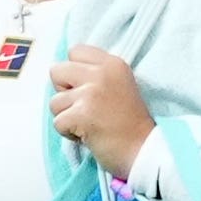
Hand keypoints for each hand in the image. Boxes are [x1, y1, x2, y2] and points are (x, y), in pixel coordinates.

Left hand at [49, 44, 154, 179]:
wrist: (145, 149)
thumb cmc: (131, 123)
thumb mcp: (121, 85)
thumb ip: (97, 75)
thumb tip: (65, 76)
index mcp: (113, 64)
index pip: (75, 51)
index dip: (74, 73)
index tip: (86, 89)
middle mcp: (102, 74)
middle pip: (57, 71)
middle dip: (63, 92)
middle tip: (83, 107)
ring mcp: (91, 93)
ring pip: (55, 101)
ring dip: (67, 116)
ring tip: (88, 124)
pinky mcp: (82, 114)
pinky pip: (58, 122)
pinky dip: (68, 133)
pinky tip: (88, 135)